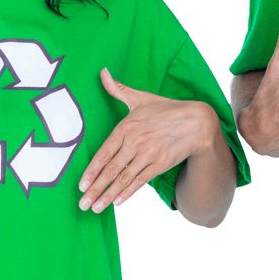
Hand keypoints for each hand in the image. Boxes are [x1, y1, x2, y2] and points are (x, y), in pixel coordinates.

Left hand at [77, 68, 218, 212]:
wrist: (197, 122)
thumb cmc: (165, 109)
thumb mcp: (141, 98)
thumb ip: (118, 89)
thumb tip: (101, 71)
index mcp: (127, 126)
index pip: (105, 152)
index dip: (92, 170)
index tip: (81, 185)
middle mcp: (136, 142)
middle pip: (111, 170)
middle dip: (95, 189)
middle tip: (82, 204)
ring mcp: (148, 154)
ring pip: (124, 178)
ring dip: (108, 195)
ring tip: (95, 208)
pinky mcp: (160, 164)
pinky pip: (140, 181)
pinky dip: (128, 192)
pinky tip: (117, 202)